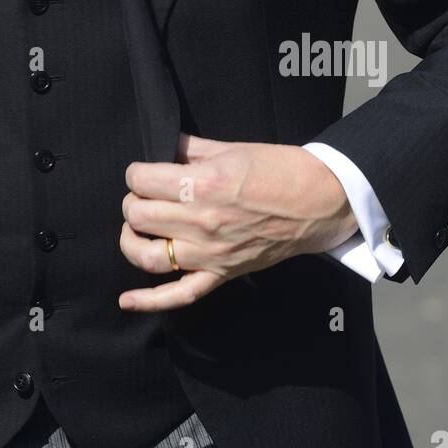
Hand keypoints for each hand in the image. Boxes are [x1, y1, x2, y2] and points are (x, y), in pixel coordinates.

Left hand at [118, 132, 357, 310]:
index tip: (144, 171)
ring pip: (148, 255)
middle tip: (145, 194)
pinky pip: (180, 295)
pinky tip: (127, 300)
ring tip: (136, 228)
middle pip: (139, 214)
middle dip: (134, 201)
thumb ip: (190, 149)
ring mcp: (211, 253)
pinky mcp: (222, 274)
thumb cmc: (279, 168)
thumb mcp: (230, 148)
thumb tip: (163, 146)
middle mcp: (203, 221)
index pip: (142, 181)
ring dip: (131, 240)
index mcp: (203, 184)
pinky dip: (150, 301)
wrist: (320, 201)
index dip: (137, 173)